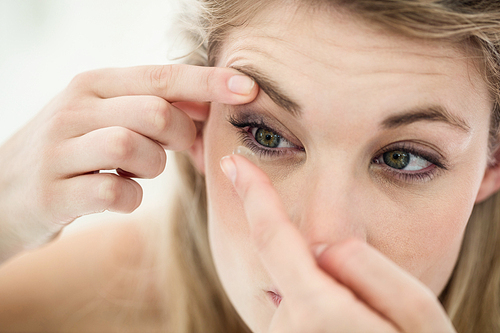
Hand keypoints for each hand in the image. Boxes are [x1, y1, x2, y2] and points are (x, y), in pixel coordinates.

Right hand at [0, 65, 256, 261]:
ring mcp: (59, 150)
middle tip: (180, 151)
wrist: (3, 190)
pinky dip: (130, 197)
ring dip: (152, 167)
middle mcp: (74, 109)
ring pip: (133, 148)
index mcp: (94, 84)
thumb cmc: (73, 151)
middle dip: (182, 136)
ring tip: (137, 171)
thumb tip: (210, 105)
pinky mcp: (52, 192)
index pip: (161, 76)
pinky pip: (114, 192)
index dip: (208, 82)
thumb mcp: (107, 118)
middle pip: (155, 111)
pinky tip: (119, 194)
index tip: (248, 88)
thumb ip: (155, 109)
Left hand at [221, 154, 455, 332]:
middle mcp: (285, 327)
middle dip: (323, 267)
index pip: (272, 235)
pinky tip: (348, 332)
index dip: (253, 194)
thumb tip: (326, 243)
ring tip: (366, 329)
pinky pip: (298, 314)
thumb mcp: (416, 317)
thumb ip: (370, 272)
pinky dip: (319, 313)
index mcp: (316, 310)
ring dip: (326, 297)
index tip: (234, 162)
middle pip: (295, 266)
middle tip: (372, 307)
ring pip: (299, 292)